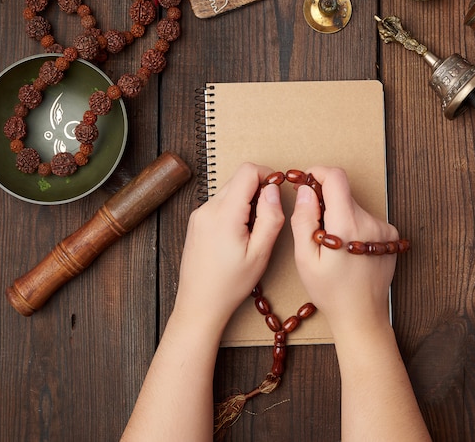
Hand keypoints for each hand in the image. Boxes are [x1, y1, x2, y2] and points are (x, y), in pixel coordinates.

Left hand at [175, 162, 284, 330]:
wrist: (199, 303)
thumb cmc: (230, 284)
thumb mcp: (260, 253)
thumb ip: (270, 217)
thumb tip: (274, 189)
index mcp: (224, 214)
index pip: (247, 171)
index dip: (268, 174)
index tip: (278, 191)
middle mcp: (207, 208)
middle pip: (238, 179)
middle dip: (259, 189)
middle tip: (269, 216)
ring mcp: (199, 214)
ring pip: (229, 190)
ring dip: (246, 200)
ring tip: (254, 229)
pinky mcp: (196, 221)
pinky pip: (220, 203)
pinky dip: (234, 208)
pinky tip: (239, 233)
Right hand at [290, 166, 399, 337]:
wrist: (362, 315)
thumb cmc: (330, 291)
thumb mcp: (305, 258)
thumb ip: (304, 219)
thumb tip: (306, 190)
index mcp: (347, 224)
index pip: (336, 177)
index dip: (318, 173)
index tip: (306, 181)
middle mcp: (370, 221)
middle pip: (344, 193)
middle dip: (325, 202)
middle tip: (313, 226)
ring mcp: (383, 228)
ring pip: (353, 207)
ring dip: (339, 216)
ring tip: (331, 245)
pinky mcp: (390, 236)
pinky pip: (365, 219)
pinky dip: (353, 226)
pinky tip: (347, 250)